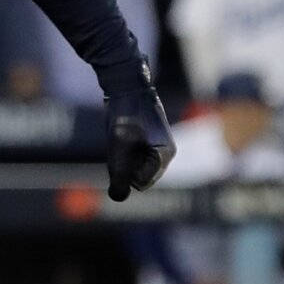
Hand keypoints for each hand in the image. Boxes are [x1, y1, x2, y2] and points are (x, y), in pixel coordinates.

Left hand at [104, 59, 174, 200]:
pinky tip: (122, 135)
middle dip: (125, 165)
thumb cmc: (124, 115)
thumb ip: (119, 175)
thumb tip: (118, 198)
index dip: (125, 170)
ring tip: (122, 136)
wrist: (126, 85)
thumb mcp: (118, 147)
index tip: (123, 147)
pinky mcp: (150, 142)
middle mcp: (166, 153)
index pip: (141, 183)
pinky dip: (123, 150)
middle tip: (121, 141)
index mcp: (165, 155)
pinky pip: (132, 157)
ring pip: (133, 167)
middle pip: (138, 176)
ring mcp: (158, 147)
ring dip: (123, 157)